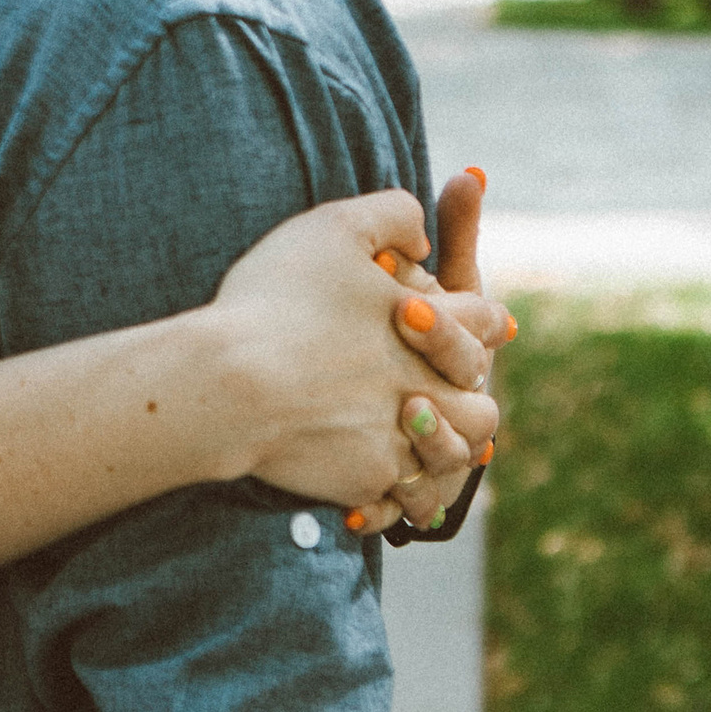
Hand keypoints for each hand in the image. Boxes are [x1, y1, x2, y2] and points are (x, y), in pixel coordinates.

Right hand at [213, 177, 501, 528]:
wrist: (226, 385)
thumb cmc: (274, 300)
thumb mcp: (335, 227)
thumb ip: (392, 214)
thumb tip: (421, 241)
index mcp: (432, 329)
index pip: (484, 321)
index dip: (480, 317)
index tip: (482, 319)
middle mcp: (428, 390)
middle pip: (482, 406)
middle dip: (470, 399)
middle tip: (446, 391)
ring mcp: (399, 442)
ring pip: (450, 457)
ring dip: (439, 448)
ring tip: (413, 439)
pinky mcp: (365, 480)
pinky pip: (395, 497)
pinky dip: (388, 492)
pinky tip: (368, 480)